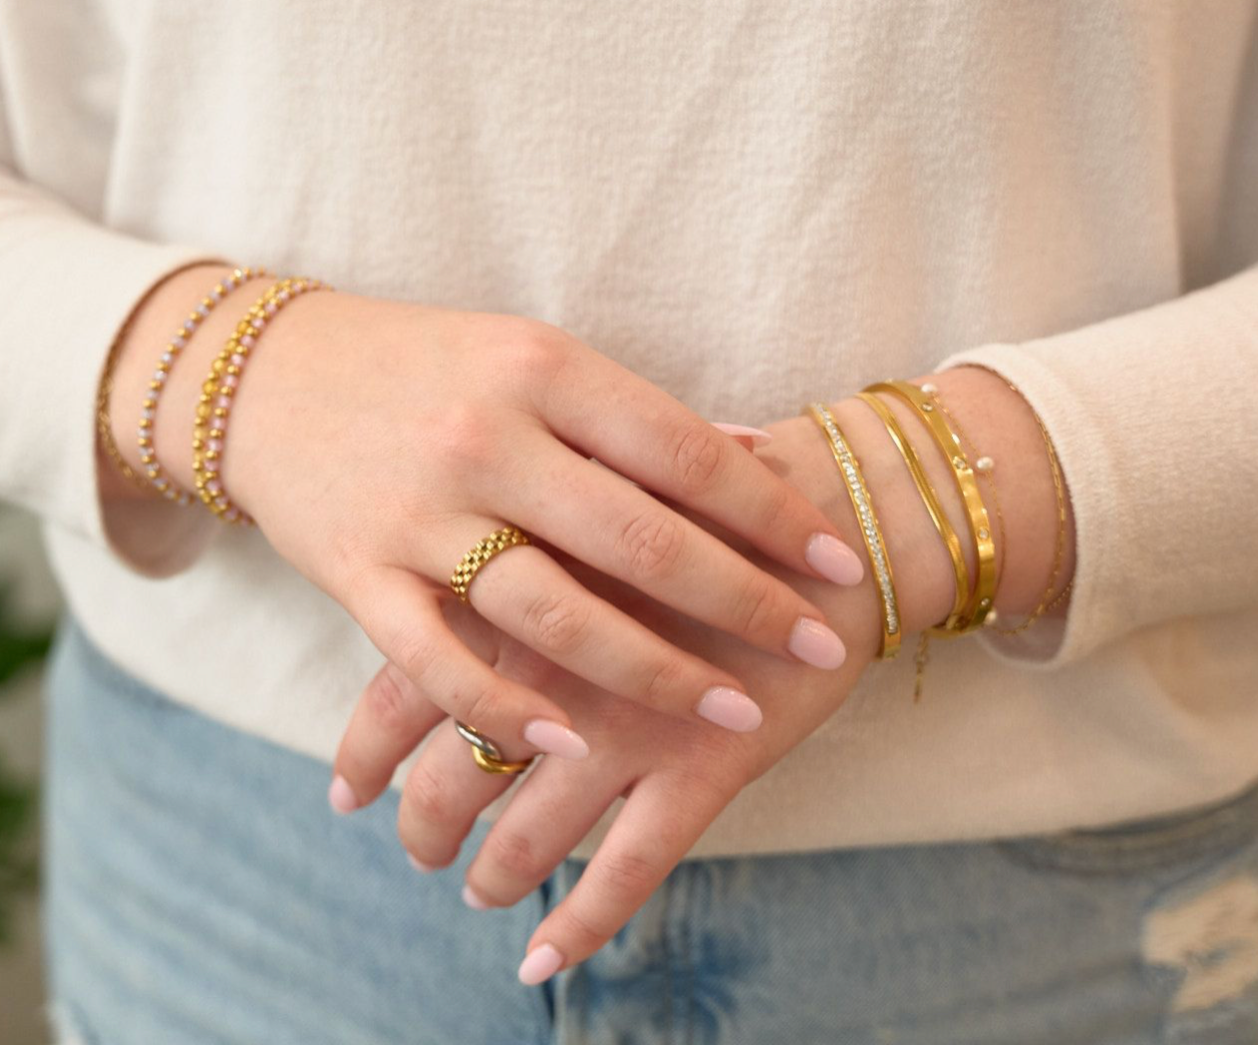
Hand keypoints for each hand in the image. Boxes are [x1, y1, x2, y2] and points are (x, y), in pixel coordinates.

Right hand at [106, 265, 865, 759]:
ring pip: (552, 611)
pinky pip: (438, 659)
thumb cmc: (430, 366)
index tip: (840, 563)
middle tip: (815, 646)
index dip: (772, 512)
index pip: (683, 453)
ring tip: (733, 712)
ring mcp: (418, 511)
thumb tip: (752, 453)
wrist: (271, 375)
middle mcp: (486, 437)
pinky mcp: (356, 573)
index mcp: (542, 370)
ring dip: (652, 673)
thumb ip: (634, 417)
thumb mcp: (533, 358)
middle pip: (638, 538)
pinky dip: (504, 708)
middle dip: (741, 602)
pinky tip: (571, 745)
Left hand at [329, 399, 957, 978]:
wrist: (830, 510)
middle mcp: (557, 668)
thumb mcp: (599, 493)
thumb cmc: (707, 490)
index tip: (345, 790)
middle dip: (424, 828)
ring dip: (492, 876)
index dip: (365, 749)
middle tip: (419, 847)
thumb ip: (528, 535)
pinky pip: (627, 870)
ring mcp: (631, 724)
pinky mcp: (705, 764)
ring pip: (527, 838)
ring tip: (479, 889)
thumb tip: (455, 566)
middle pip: (451, 779)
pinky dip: (580, 925)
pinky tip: (540, 960)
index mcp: (519, 591)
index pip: (407, 688)